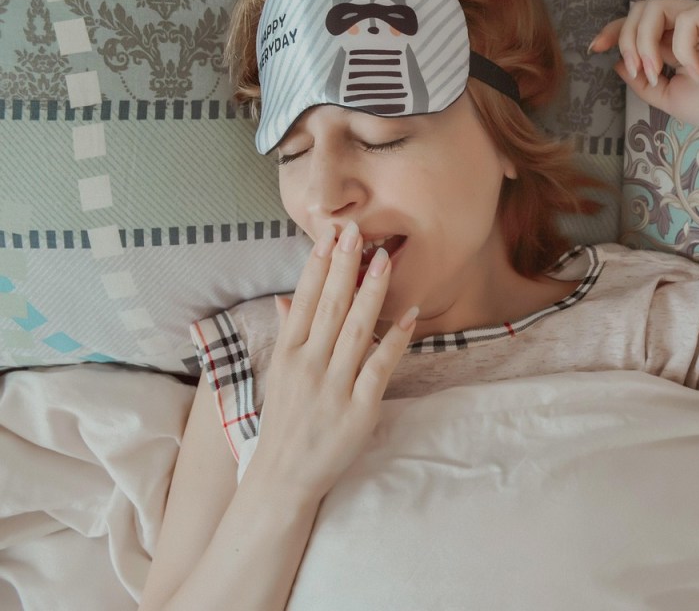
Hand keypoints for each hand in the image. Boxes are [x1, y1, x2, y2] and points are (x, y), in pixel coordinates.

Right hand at [247, 221, 416, 498]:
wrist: (284, 477)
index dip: (318, 265)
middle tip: (358, 231)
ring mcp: (334, 387)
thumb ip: (288, 334)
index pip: (305, 300)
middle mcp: (309, 365)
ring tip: (384, 260)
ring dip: (371, 292)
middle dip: (345, 267)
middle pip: (330, 307)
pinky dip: (395, 339)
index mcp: (289, 354)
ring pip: (356, 330)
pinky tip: (409, 314)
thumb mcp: (280, 375)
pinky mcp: (359, 408)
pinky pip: (379, 367)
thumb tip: (287, 298)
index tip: (331, 234)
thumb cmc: (285, 421)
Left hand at [591, 0, 698, 138]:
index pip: (640, 25)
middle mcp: (690, 24)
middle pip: (640, 11)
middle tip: (640, 71)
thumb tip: (616, 63)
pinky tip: (697, 71)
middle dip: (627, 40)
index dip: (615, 31)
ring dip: (644, 43)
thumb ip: (643, 80)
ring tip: (655, 71)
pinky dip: (682, 50)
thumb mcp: (669, 96)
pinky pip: (685, 19)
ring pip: (654, 7)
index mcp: (678, 42)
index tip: (596, 47)